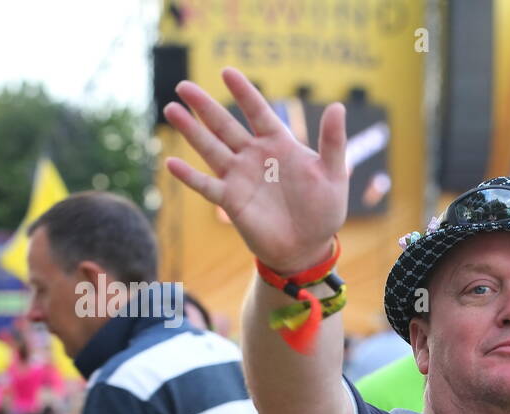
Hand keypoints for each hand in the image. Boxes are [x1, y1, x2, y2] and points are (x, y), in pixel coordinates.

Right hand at [162, 67, 348, 274]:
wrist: (308, 247)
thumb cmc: (323, 210)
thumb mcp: (333, 174)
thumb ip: (333, 141)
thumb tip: (338, 106)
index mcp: (279, 144)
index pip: (258, 112)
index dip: (244, 92)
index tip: (227, 71)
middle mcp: (255, 156)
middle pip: (225, 125)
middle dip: (205, 106)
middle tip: (183, 85)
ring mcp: (240, 177)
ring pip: (211, 148)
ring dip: (191, 131)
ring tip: (171, 109)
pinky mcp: (231, 201)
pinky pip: (207, 186)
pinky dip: (189, 176)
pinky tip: (171, 163)